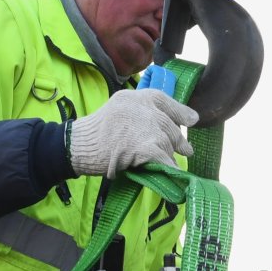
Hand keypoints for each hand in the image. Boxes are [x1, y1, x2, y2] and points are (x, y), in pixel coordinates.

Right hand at [68, 88, 196, 176]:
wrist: (79, 146)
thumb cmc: (96, 133)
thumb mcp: (118, 110)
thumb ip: (141, 112)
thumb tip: (170, 121)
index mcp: (135, 97)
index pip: (163, 99)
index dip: (180, 111)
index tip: (192, 120)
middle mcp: (142, 108)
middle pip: (168, 124)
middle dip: (178, 139)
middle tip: (187, 150)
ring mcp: (144, 127)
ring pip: (167, 142)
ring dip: (170, 154)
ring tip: (172, 162)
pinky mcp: (144, 147)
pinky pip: (164, 158)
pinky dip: (169, 167)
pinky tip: (173, 173)